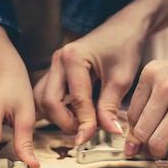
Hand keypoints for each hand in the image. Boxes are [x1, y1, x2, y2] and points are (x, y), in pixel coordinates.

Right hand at [33, 25, 145, 144]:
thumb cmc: (124, 48)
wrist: (122, 29)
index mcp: (74, 57)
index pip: (76, 99)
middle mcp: (58, 60)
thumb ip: (110, 107)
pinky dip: (57, 110)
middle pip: (49, 102)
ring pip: (43, 101)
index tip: (90, 138)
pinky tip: (75, 115)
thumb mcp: (122, 79)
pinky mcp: (55, 73)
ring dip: (58, 117)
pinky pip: (47, 96)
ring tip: (81, 123)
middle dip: (65, 122)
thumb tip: (110, 132)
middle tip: (85, 132)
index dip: (84, 123)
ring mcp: (54, 66)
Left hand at [125, 46, 167, 159]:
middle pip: (142, 133)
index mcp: (151, 74)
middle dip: (149, 147)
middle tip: (160, 147)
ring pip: (157, 145)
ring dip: (163, 154)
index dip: (139, 132)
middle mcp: (165, 86)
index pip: (132, 116)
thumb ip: (151, 101)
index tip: (150, 136)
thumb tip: (132, 144)